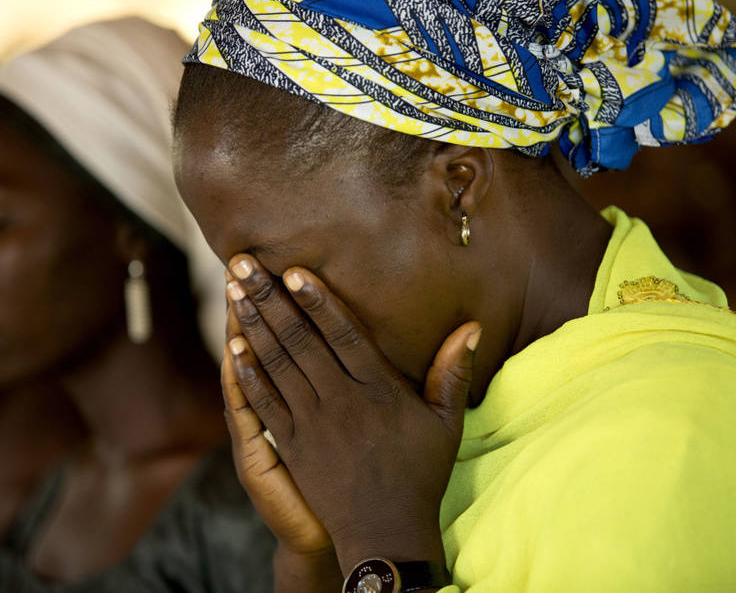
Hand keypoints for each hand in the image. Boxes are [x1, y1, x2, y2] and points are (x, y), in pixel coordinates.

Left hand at [225, 254, 480, 573]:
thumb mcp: (447, 422)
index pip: (343, 334)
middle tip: (242, 263)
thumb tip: (473, 327)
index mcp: (378, 390)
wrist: (386, 533)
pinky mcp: (292, 446)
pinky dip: (247, 374)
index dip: (317, 300)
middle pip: (299, 340)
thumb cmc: (420, 473)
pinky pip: (265, 403)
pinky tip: (232, 349)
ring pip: (277, 364)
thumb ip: (454, 372)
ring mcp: (312, 423)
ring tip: (232, 292)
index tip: (292, 270)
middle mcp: (340, 400)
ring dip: (251, 325)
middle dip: (268, 298)